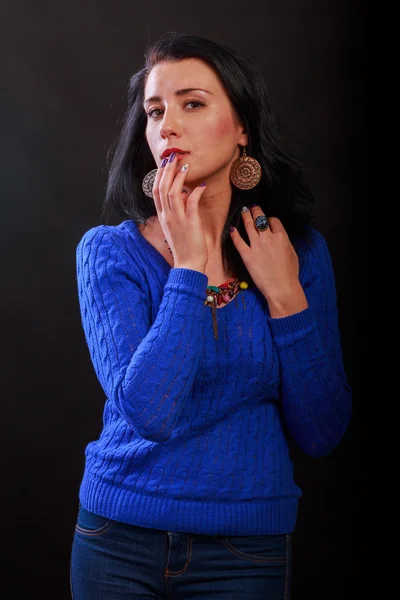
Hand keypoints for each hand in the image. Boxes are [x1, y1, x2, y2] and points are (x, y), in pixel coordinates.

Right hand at [152, 154, 207, 270]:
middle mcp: (167, 216)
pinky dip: (196, 192)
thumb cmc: (184, 246)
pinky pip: (191, 203)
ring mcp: (178, 220)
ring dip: (179, 177)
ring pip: (173, 193)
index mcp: (163, 216)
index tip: (164, 163)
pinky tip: (202, 185)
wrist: (188, 264)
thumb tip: (183, 193)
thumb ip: (177, 209)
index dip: (159, 175)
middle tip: (173, 157)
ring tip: (186, 165)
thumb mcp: (176, 226)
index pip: (156, 191)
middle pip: (162, 188)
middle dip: (167, 170)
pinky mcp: (190, 223)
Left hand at [230, 206, 307, 315]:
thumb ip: (285, 242)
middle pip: (260, 219)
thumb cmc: (290, 273)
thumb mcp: (292, 253)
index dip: (270, 219)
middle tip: (252, 207)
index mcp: (282, 237)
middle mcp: (268, 238)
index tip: (267, 221)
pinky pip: (238, 241)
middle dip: (256, 211)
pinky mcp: (247, 256)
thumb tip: (280, 236)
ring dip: (245, 217)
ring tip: (243, 212)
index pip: (274, 221)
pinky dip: (234, 234)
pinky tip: (232, 229)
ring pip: (249, 226)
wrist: (282, 287)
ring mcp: (256, 246)